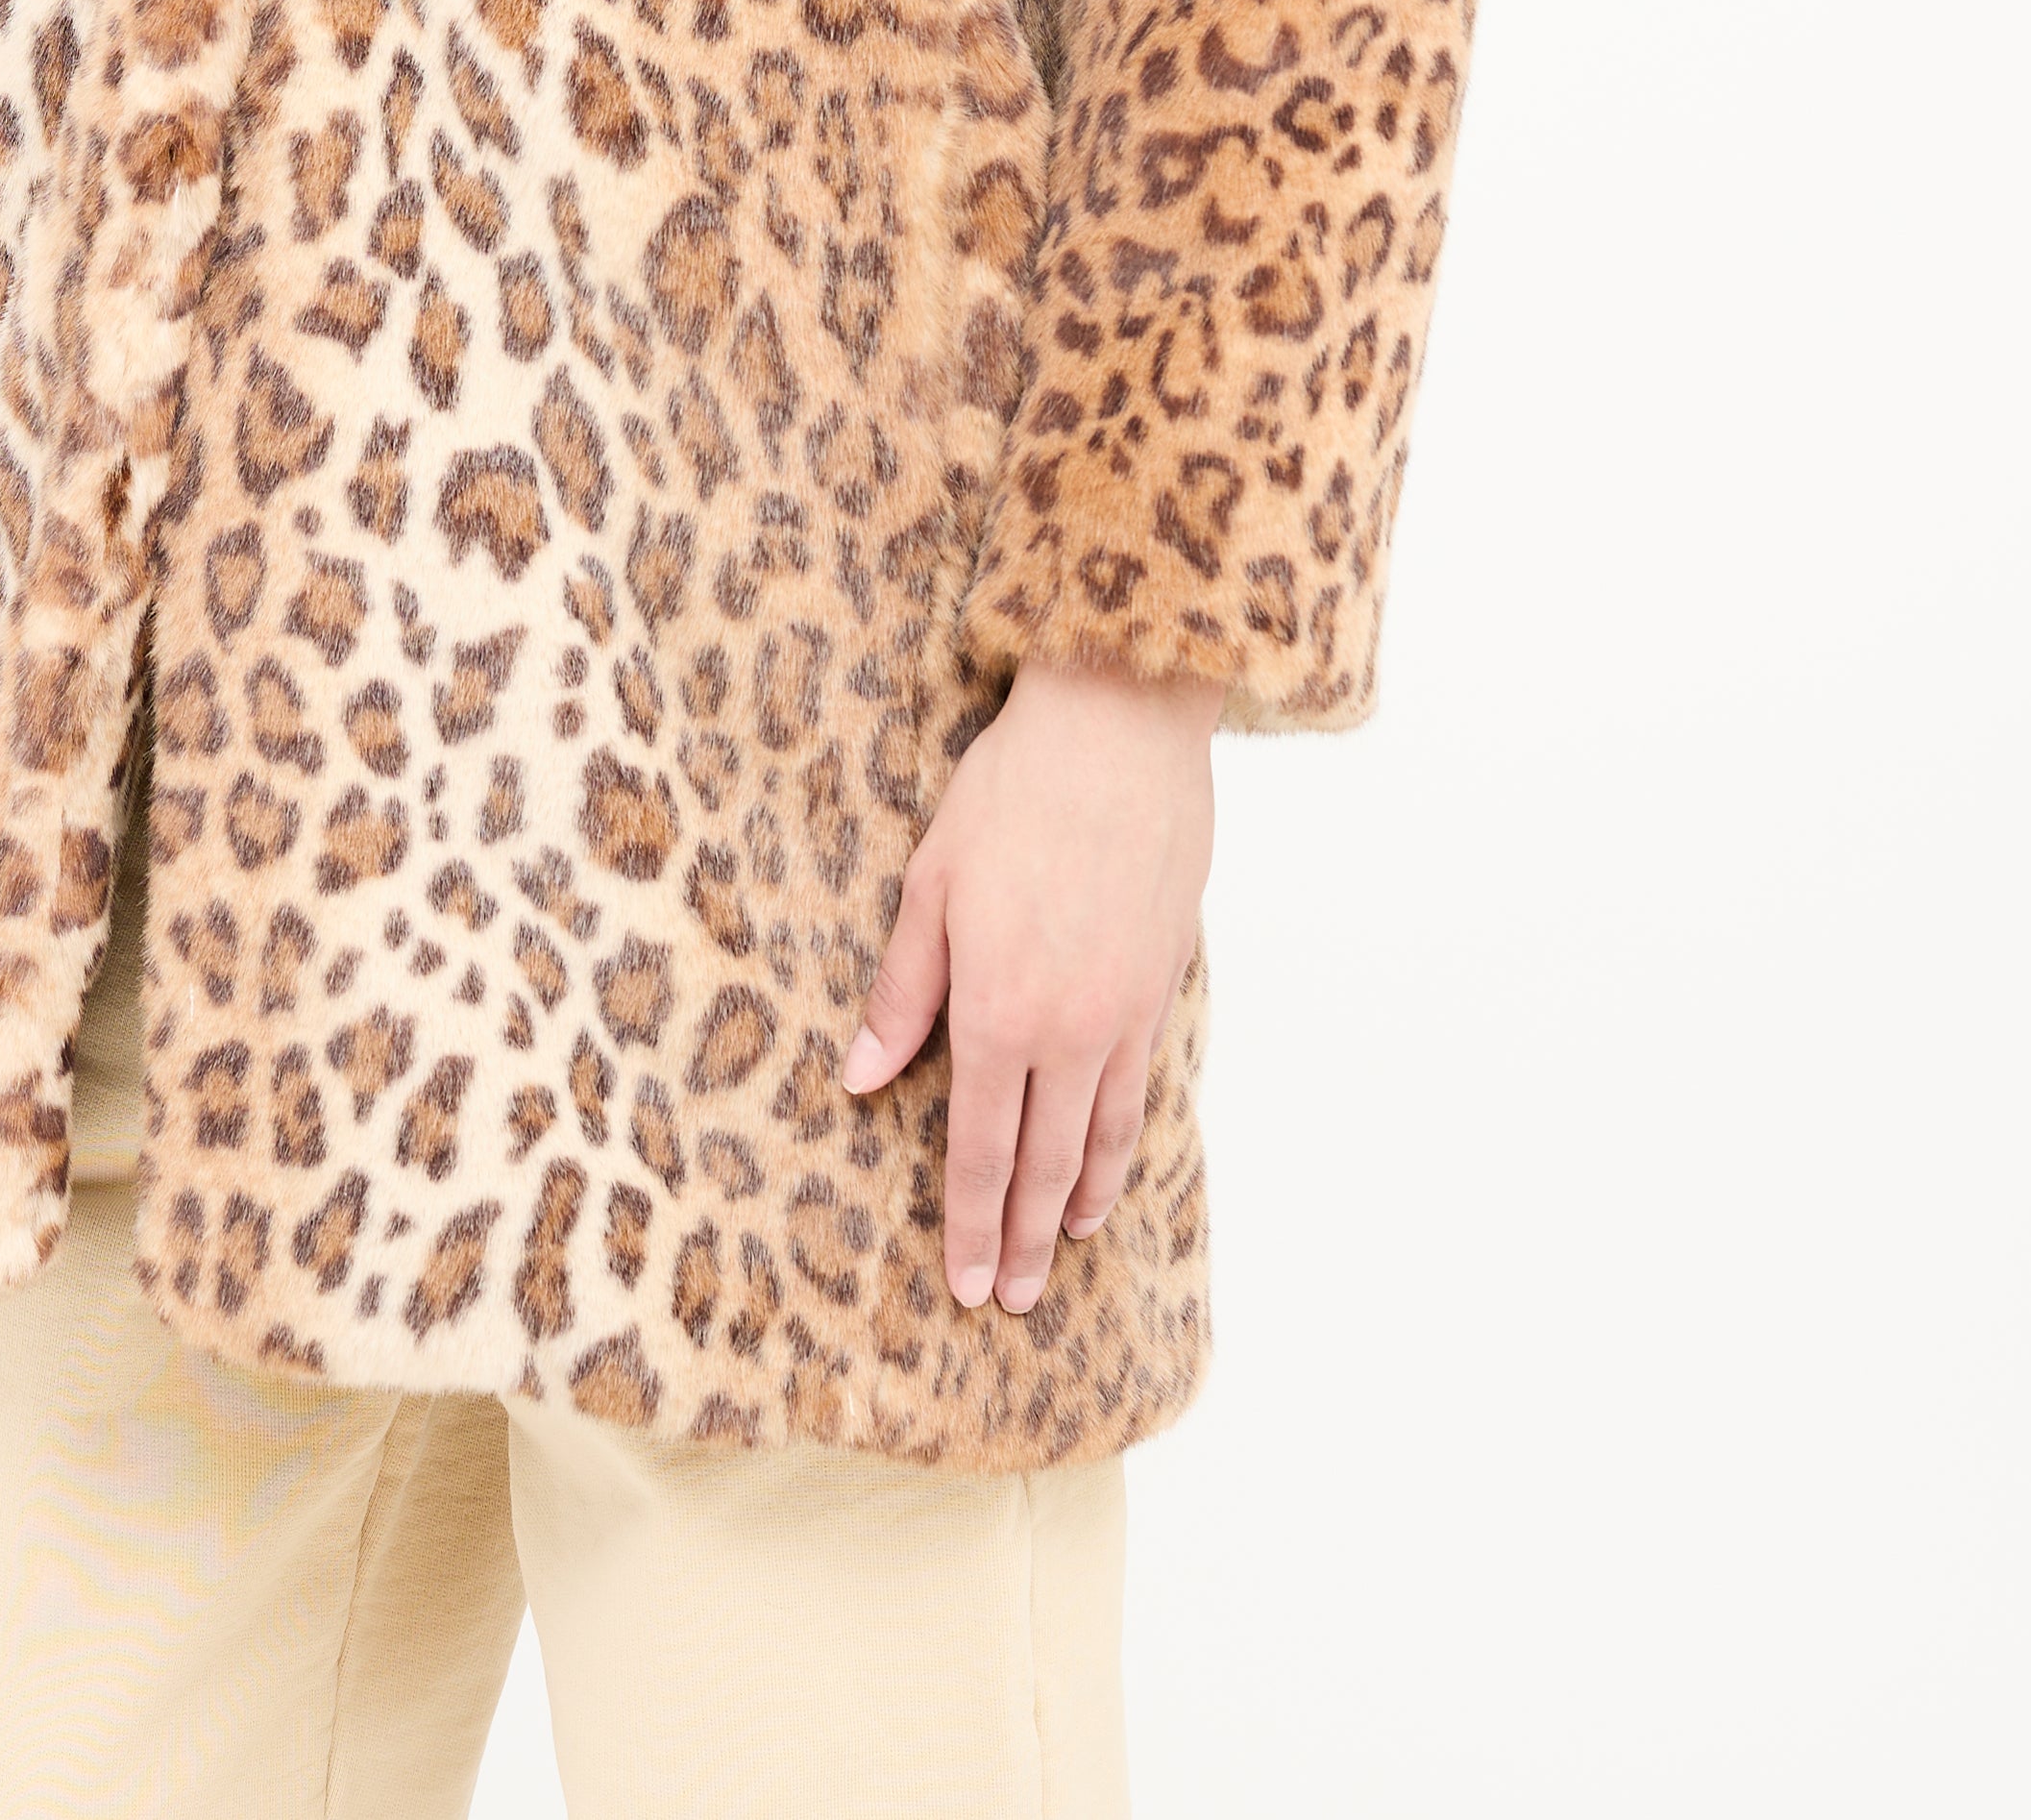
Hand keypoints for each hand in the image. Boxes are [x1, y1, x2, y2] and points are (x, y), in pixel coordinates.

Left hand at [843, 654, 1222, 1314]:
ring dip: (1079, 1202)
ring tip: (1065, 1249)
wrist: (1119, 730)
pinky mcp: (1164, 981)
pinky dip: (1124, 1140)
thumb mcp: (930, 884)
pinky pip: (1142, 1086)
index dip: (972, 1223)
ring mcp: (1126, 1011)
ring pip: (1102, 1135)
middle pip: (1044, 1163)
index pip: (981, 1149)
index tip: (967, 1284)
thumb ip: (903, 991)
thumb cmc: (1010, 793)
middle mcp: (1069, 1030)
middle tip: (1012, 1301)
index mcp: (998, 1011)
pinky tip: (1113, 1161)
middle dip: (1024, 1239)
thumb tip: (866, 1077)